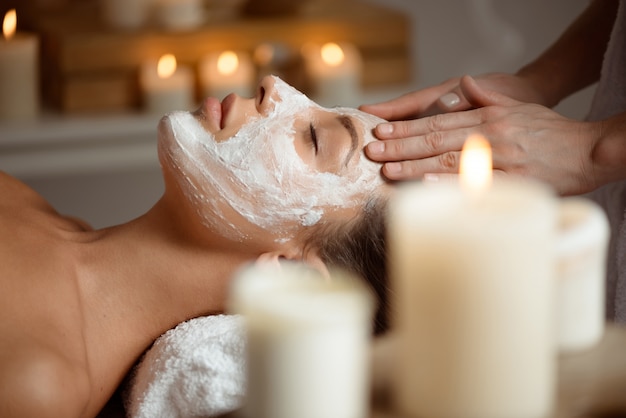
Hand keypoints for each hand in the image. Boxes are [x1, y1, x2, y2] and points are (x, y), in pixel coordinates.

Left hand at [363, 76, 600, 195]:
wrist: (588, 150)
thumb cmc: (550, 132)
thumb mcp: (517, 107)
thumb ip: (486, 98)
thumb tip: (462, 84)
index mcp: (488, 118)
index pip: (438, 123)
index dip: (407, 128)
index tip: (382, 132)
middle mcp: (491, 136)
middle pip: (436, 141)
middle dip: (400, 146)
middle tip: (373, 150)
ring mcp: (502, 158)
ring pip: (450, 161)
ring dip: (415, 166)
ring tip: (387, 169)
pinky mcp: (514, 181)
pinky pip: (476, 183)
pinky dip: (450, 183)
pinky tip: (426, 185)